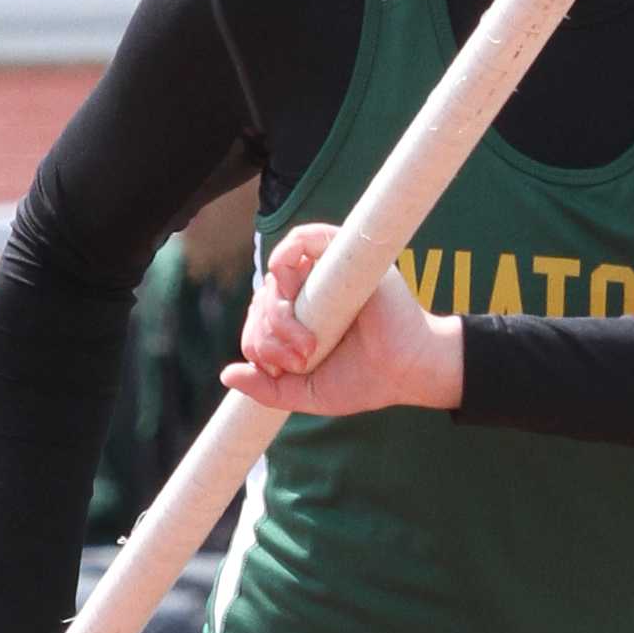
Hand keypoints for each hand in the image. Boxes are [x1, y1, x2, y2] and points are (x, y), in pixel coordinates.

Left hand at [224, 218, 462, 420]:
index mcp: (298, 322)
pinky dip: (287, 252)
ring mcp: (324, 274)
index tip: (288, 370)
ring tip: (308, 343)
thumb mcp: (307, 393)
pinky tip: (288, 281)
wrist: (406, 371)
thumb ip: (267, 390)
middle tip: (304, 357)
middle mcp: (308, 294)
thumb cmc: (363, 380)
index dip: (259, 344)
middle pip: (263, 302)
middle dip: (271, 336)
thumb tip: (227, 374)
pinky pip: (304, 239)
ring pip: (277, 278)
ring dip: (280, 315)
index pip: (256, 323)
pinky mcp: (344, 257)